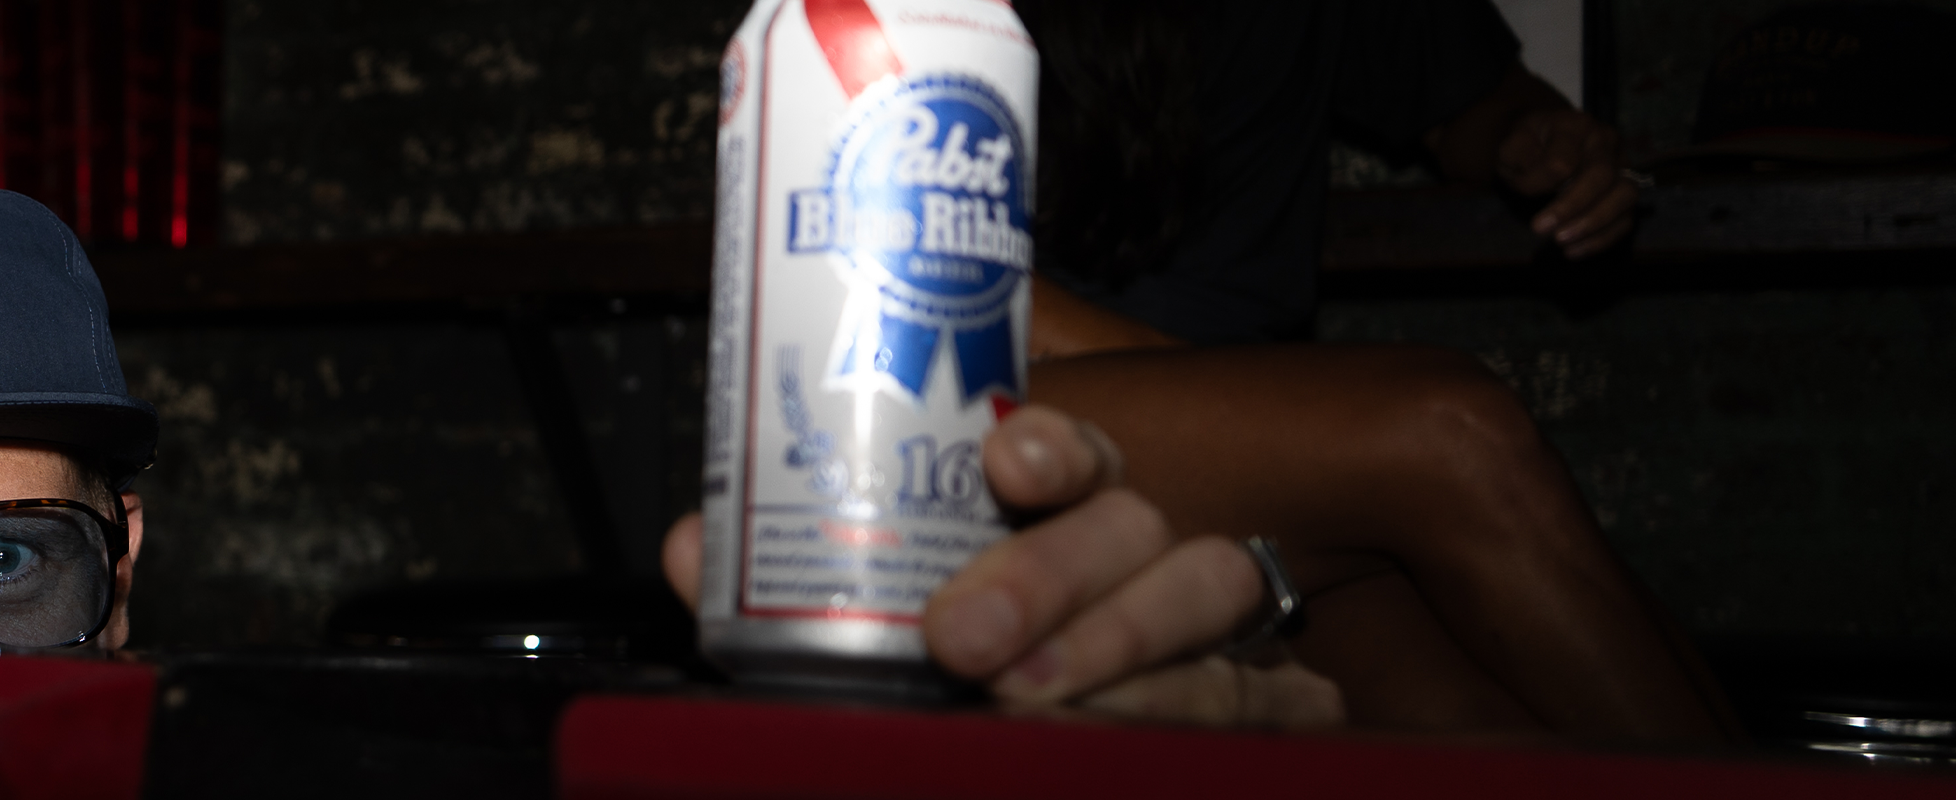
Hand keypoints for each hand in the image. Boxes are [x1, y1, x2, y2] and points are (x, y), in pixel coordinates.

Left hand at [662, 407, 1342, 727]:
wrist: (1020, 732)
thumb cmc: (956, 644)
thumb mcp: (861, 610)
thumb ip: (786, 574)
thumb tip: (690, 548)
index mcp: (1047, 502)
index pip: (1066, 445)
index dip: (1047, 444)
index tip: (1004, 461)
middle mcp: (1136, 542)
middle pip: (1129, 527)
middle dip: (1051, 576)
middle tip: (967, 640)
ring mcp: (1205, 619)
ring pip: (1204, 598)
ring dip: (1120, 648)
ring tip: (1030, 699)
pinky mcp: (1258, 697)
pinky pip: (1265, 699)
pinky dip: (1235, 711)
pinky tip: (1195, 733)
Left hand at [1497, 107, 1635, 258]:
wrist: (1541, 145)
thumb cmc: (1527, 147)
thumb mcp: (1511, 145)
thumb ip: (1519, 154)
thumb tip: (1546, 175)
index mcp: (1575, 126)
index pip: (1562, 161)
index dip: (1538, 182)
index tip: (1517, 190)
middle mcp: (1606, 142)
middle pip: (1601, 176)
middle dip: (1571, 207)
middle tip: (1539, 229)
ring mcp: (1622, 166)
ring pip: (1625, 195)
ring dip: (1594, 224)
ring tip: (1561, 242)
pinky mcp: (1625, 192)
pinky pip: (1627, 217)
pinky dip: (1603, 238)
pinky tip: (1574, 251)